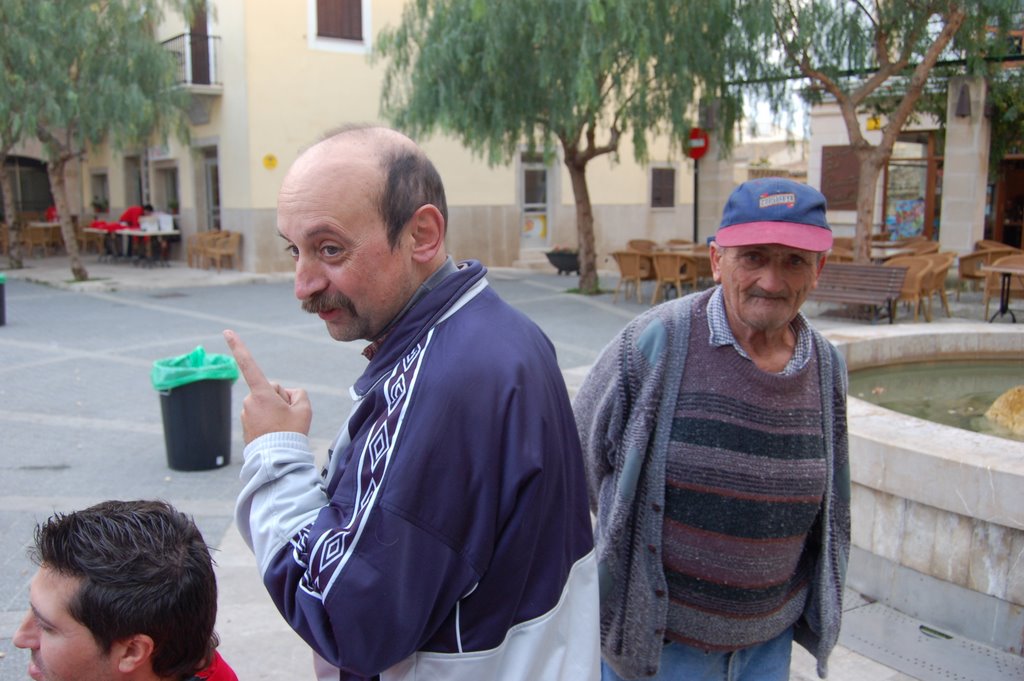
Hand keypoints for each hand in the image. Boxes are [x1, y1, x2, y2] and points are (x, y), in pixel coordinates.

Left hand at [223, 329, 311, 443]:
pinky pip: (261, 414)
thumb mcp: (304, 409)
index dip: (238, 346)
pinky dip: (269, 419)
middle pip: (269, 389)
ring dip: (274, 409)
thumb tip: (287, 394)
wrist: (277, 460)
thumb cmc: (291, 432)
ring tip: (281, 426)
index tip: (226, 331)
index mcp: (261, 393)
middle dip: (279, 397)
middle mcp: (250, 400)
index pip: (248, 364)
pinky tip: (275, 432)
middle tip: (287, 416)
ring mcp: (246, 413)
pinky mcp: (246, 424)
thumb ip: (298, 394)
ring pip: (265, 402)